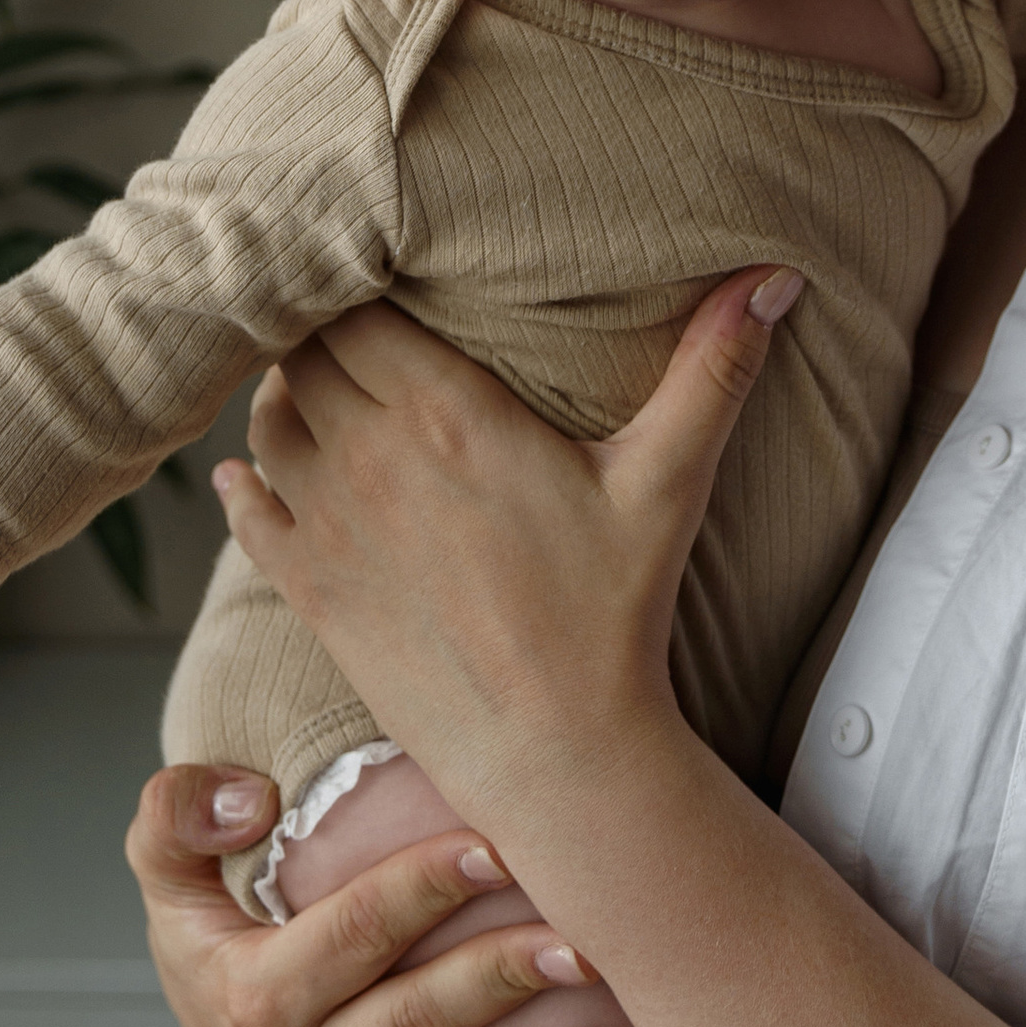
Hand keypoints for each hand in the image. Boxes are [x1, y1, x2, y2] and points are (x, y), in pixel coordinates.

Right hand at [125, 763, 606, 1026]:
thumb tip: (251, 799)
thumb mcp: (163, 859)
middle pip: (412, 1020)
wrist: (209, 992)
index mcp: (256, 992)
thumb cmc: (203, 910)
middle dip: (498, 980)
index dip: (426, 886)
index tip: (496, 845)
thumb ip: (178, 816)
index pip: (354, 932)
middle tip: (580, 944)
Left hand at [214, 268, 797, 825]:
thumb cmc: (614, 613)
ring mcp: (330, 525)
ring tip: (316, 391)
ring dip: (284, 398)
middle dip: (319, 331)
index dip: (358, 282)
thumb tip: (778, 274)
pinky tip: (257, 472)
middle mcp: (371, 456)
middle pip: (303, 352)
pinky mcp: (310, 590)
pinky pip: (247, 511)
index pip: (358, 306)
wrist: (556, 752)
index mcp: (447, 413)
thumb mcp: (668, 479)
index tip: (380, 275)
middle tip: (351, 326)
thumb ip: (715, 370)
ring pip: (266, 420)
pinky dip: (246, 481)